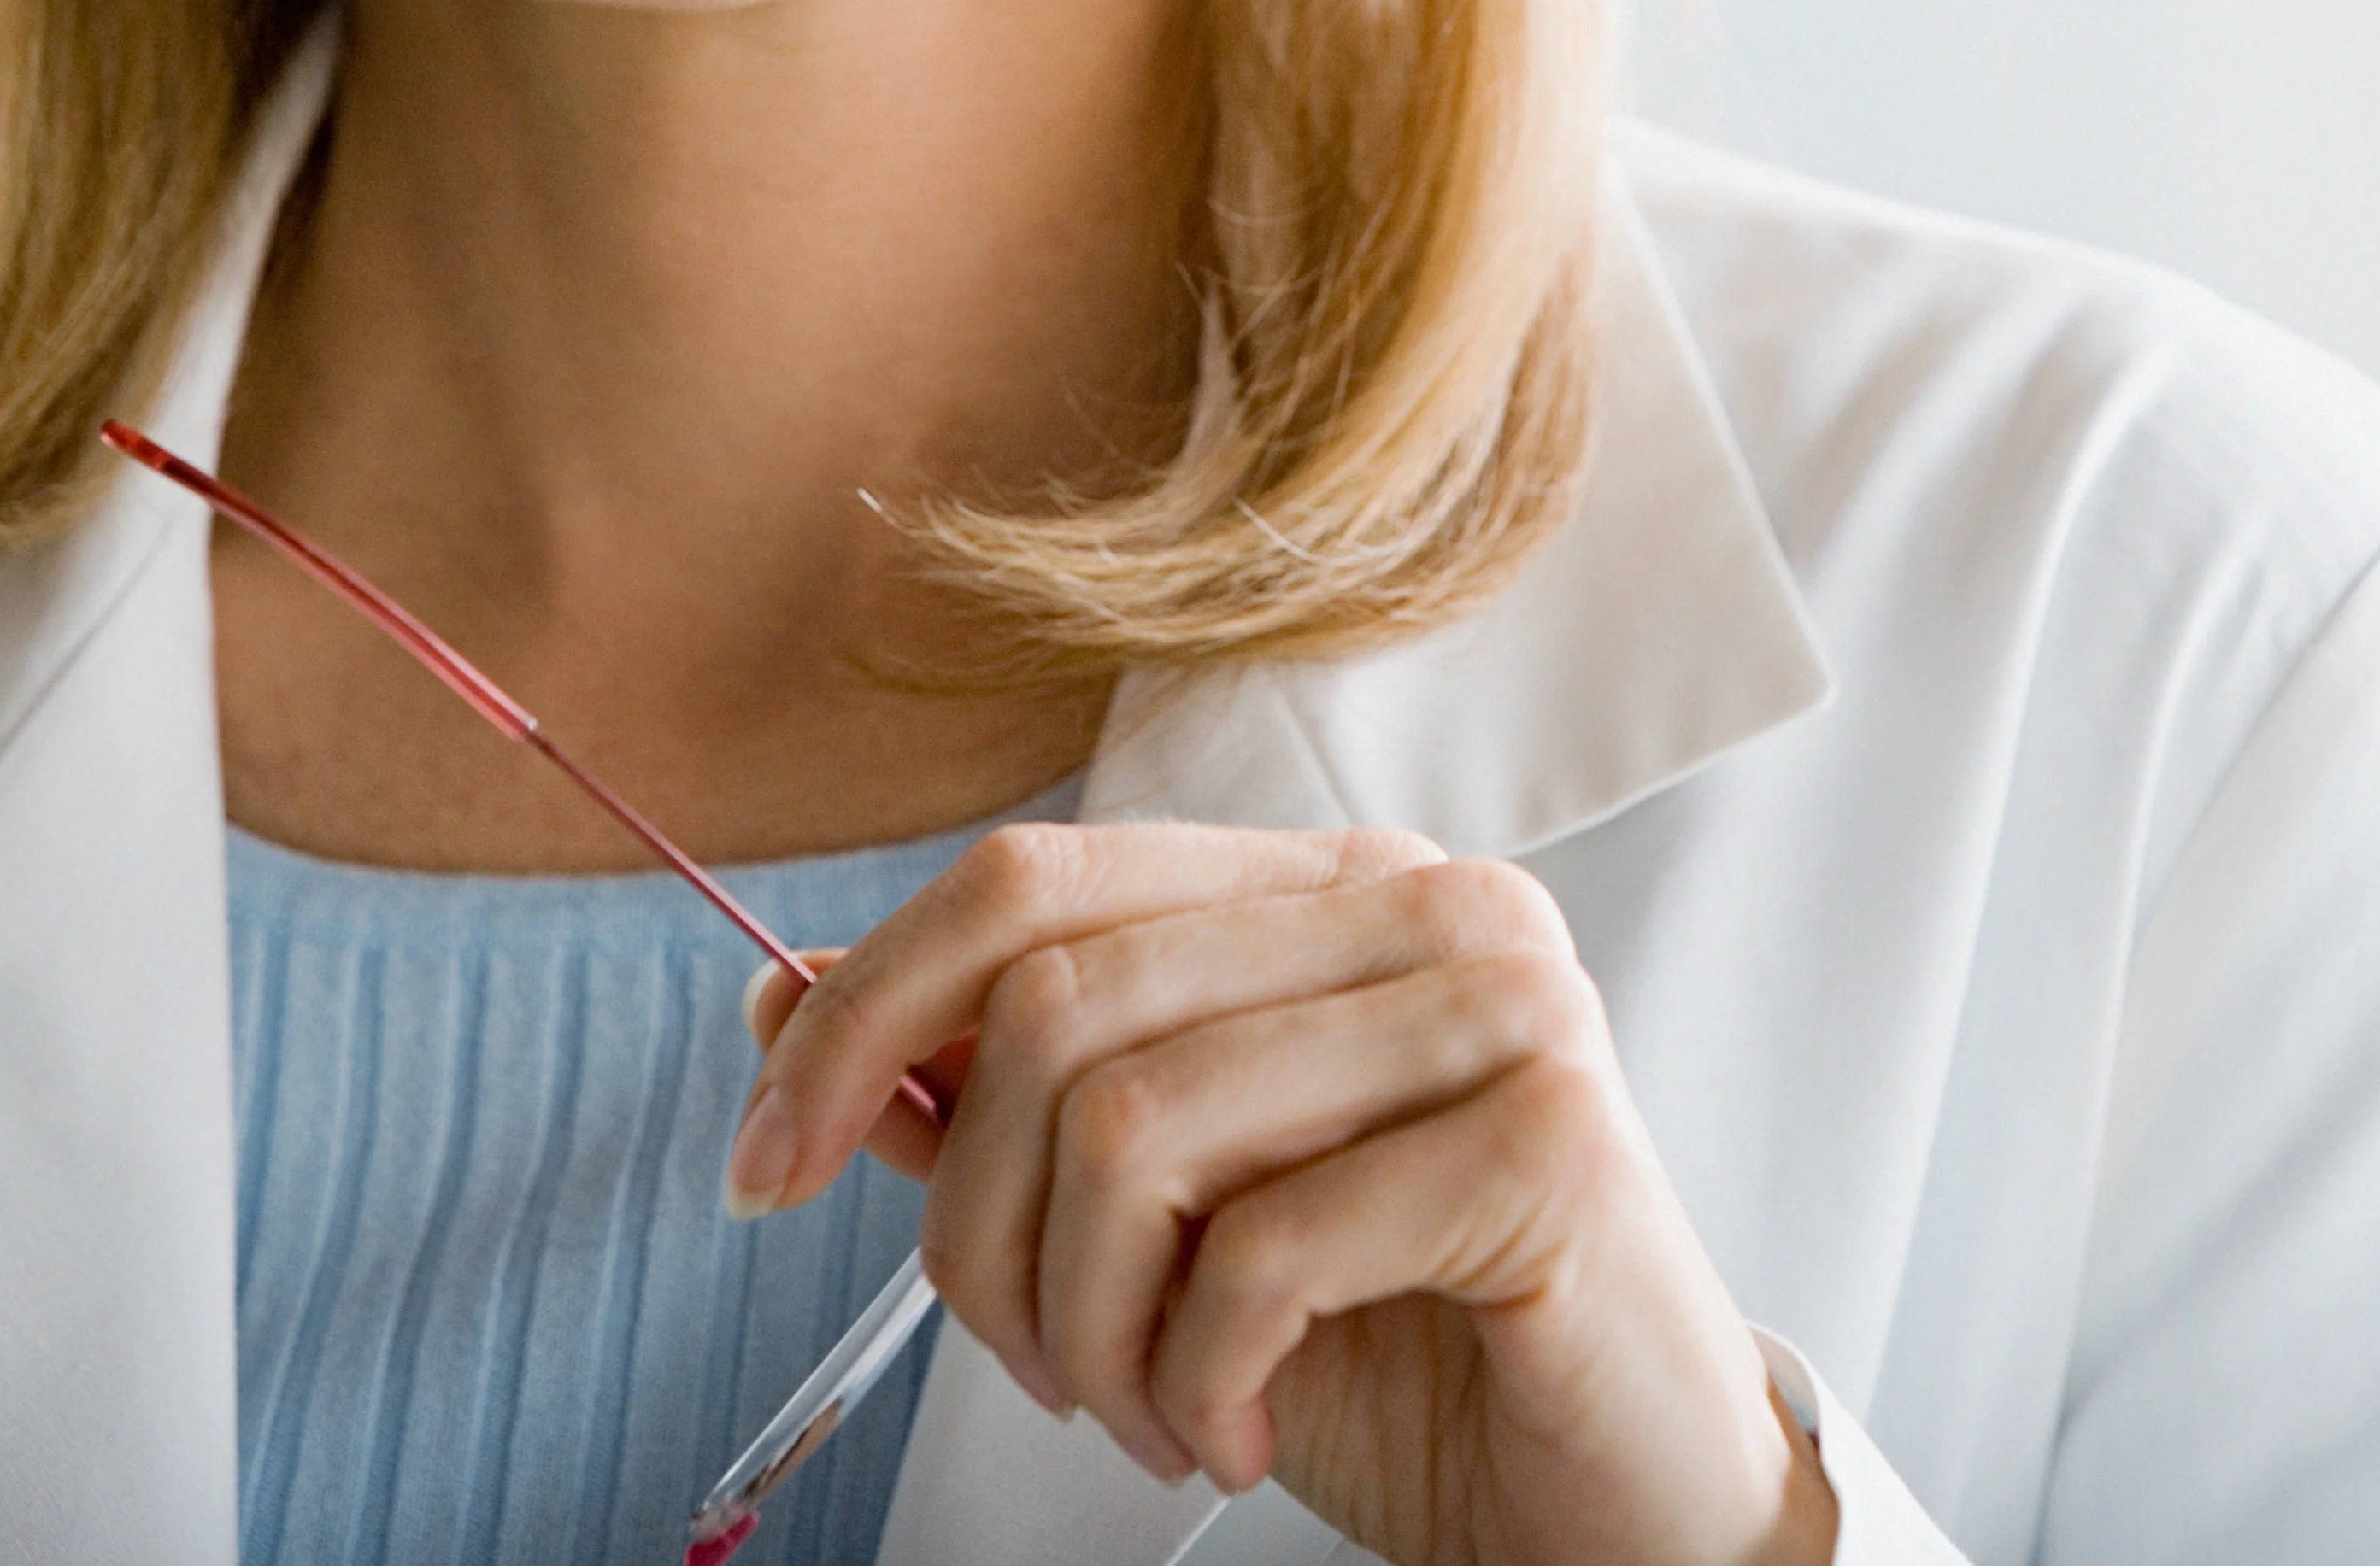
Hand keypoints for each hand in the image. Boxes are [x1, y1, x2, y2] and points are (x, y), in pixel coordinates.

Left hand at [732, 822, 1836, 1565]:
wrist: (1619, 1502)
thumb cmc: (1405, 1356)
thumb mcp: (1161, 1227)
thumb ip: (1003, 1104)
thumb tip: (781, 1001)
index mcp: (1329, 888)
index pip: (1034, 877)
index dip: (862, 1015)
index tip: (760, 1166)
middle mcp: (1425, 906)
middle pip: (1060, 1006)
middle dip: (978, 1231)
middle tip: (1032, 1370)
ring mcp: (1501, 1004)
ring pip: (1139, 1128)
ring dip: (1088, 1327)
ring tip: (1146, 1415)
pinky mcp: (1546, 1138)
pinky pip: (1262, 1249)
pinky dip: (1198, 1381)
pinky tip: (1242, 1431)